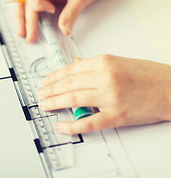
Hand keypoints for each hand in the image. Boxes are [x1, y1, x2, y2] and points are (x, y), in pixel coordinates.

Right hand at [15, 0, 109, 42]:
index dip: (36, 3)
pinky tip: (31, 29)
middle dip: (24, 18)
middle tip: (27, 35)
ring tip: (26, 35)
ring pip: (26, 5)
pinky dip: (32, 19)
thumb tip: (65, 30)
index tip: (51, 10)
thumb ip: (71, 12)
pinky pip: (34, 8)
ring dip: (25, 20)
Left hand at [37, 55, 170, 133]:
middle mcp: (104, 78)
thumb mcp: (118, 62)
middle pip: (67, 84)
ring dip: (54, 103)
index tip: (45, 81)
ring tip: (44, 105)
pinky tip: (60, 125)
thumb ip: (94, 66)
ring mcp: (109, 97)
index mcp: (104, 62)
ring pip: (72, 100)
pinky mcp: (116, 116)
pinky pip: (88, 122)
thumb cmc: (147, 75)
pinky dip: (71, 125)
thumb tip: (74, 68)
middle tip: (40, 94)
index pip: (70, 70)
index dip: (53, 77)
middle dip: (49, 90)